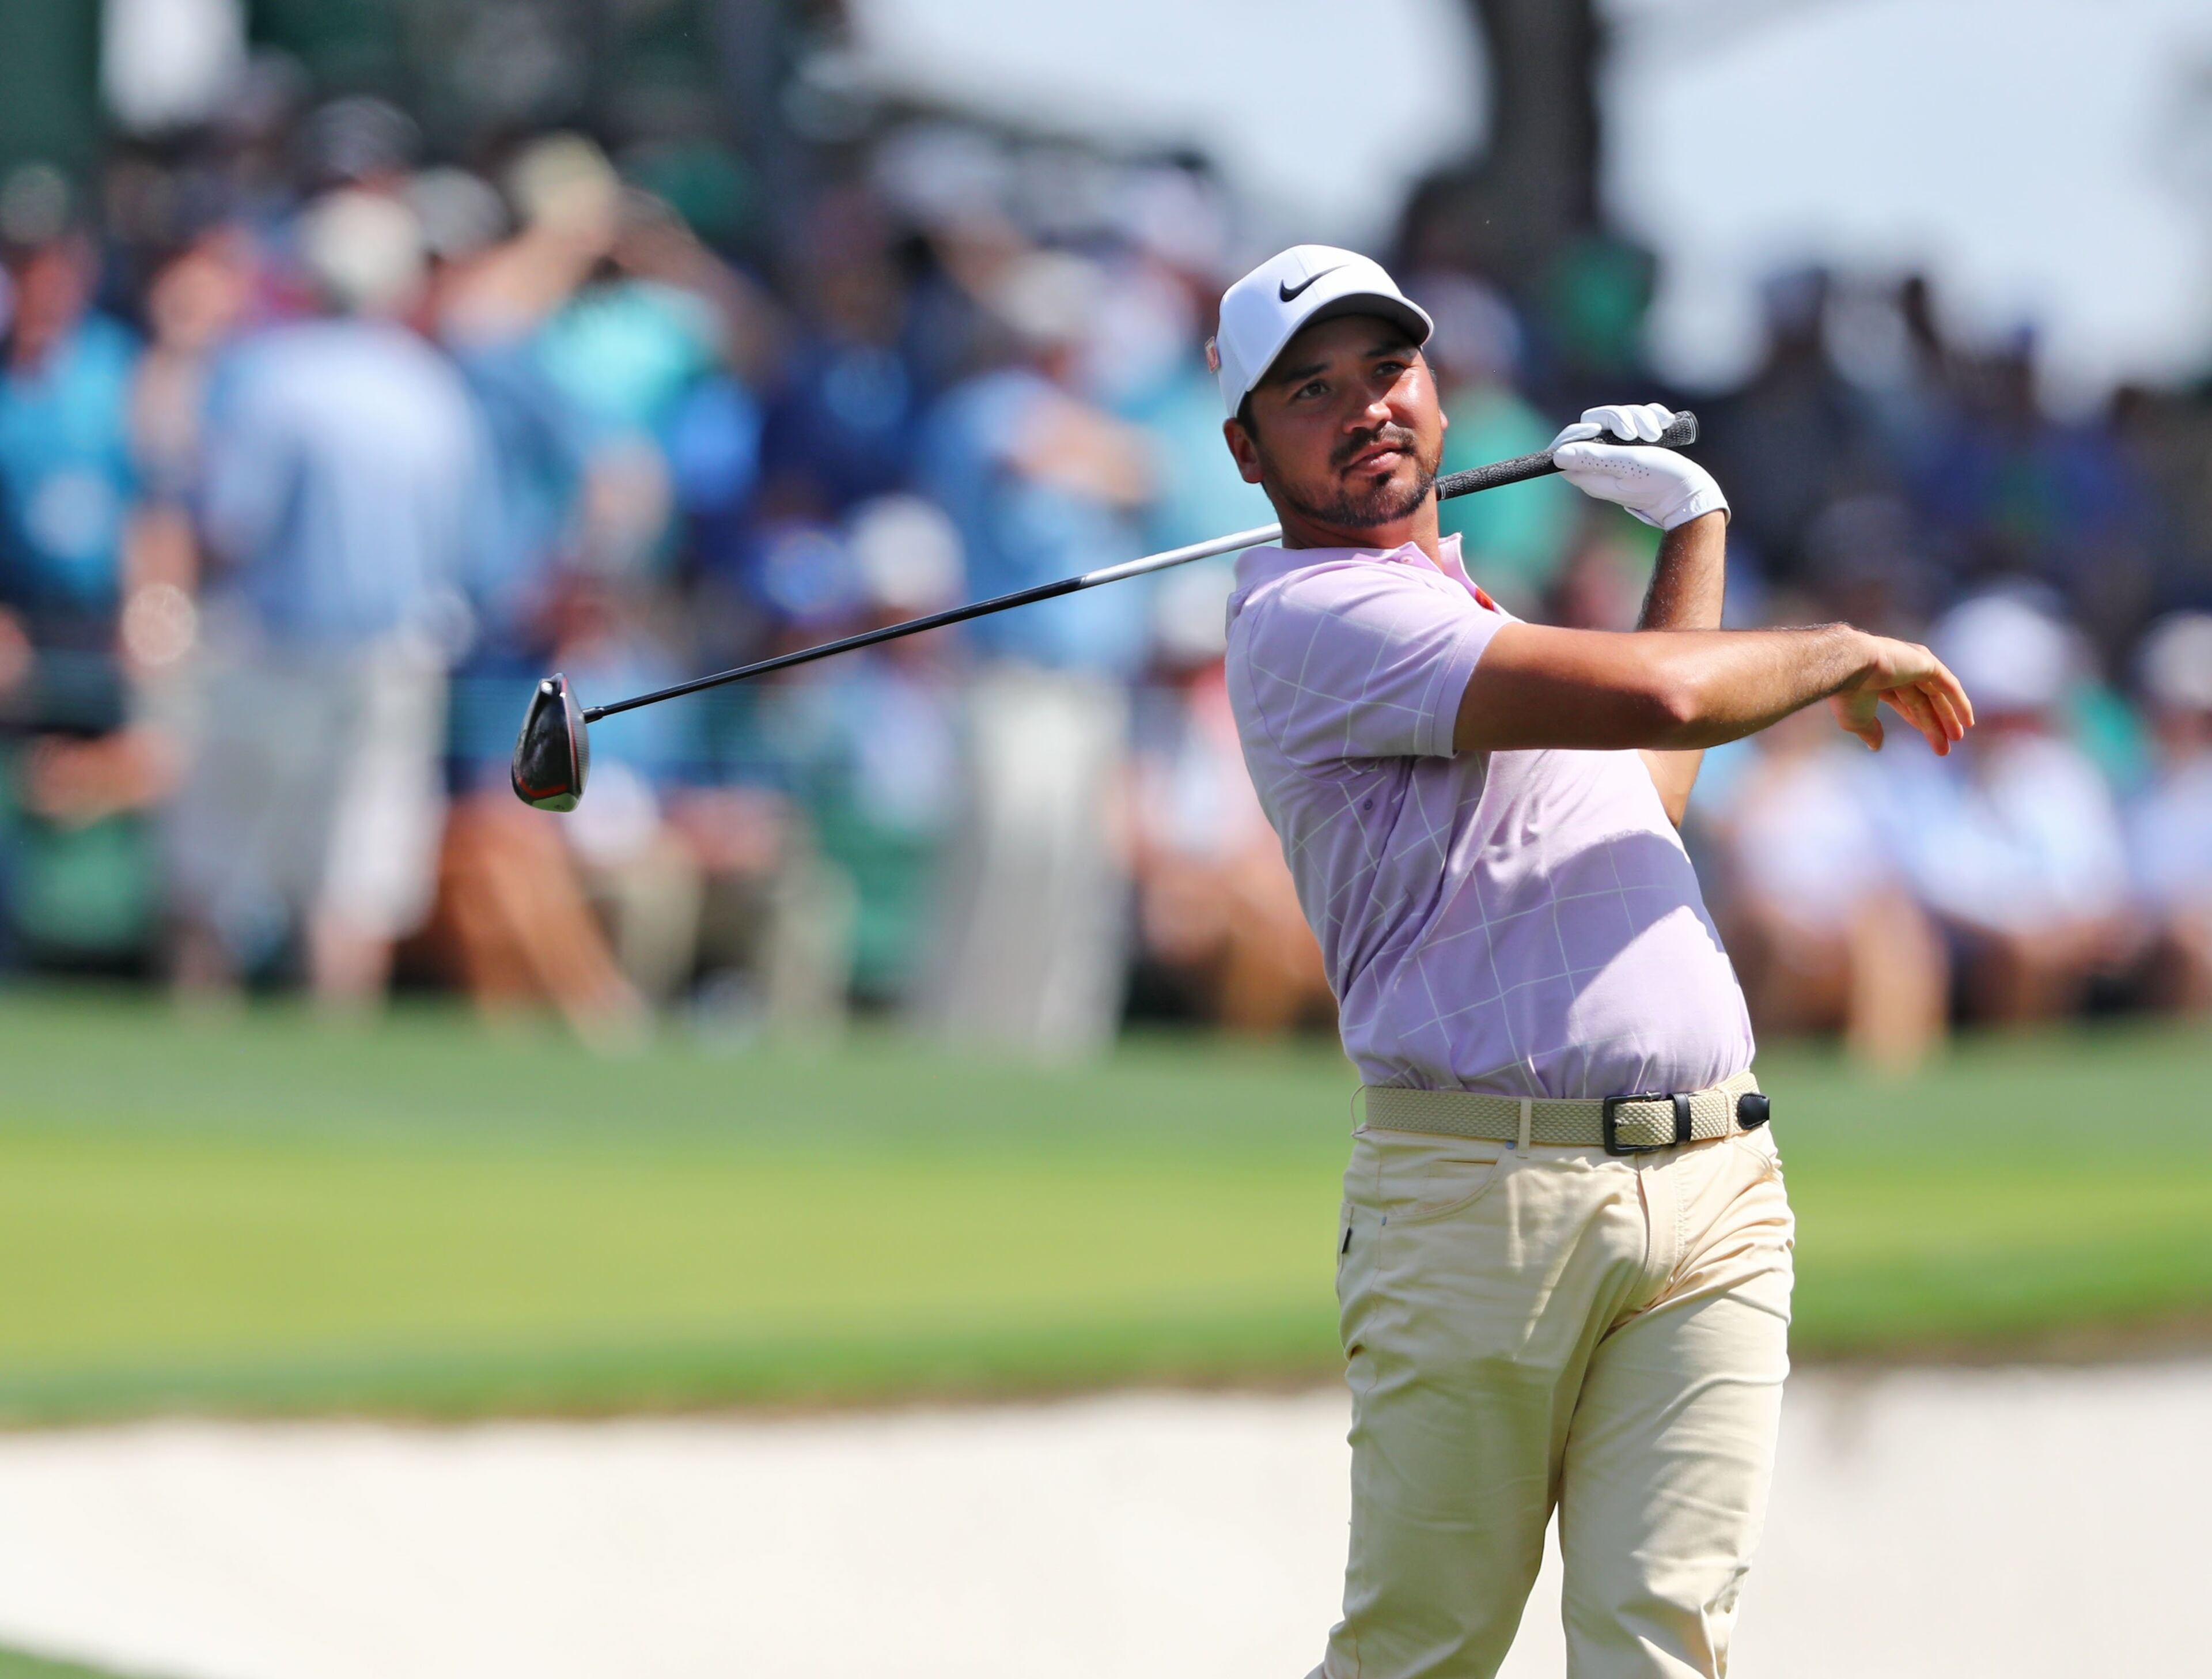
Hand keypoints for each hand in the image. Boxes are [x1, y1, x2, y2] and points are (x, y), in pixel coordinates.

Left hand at [1547, 402, 1727, 531]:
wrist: (1691, 493)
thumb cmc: (1660, 482)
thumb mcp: (1627, 466)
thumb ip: (1593, 458)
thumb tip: (1557, 455)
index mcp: (1590, 474)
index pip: (1566, 446)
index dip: (1578, 431)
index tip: (1599, 429)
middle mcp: (1601, 464)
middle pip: (1593, 424)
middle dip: (1617, 419)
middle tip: (1635, 434)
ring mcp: (1620, 454)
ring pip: (1617, 418)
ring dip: (1639, 417)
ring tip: (1655, 434)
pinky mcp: (1639, 446)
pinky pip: (1638, 419)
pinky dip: (1651, 417)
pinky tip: (1663, 425)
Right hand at [1829, 634, 1975, 754]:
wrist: (1849, 668)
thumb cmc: (1847, 695)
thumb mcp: (1857, 720)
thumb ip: (1870, 731)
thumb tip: (1876, 746)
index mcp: (1880, 681)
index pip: (1905, 703)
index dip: (1917, 721)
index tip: (1930, 740)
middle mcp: (1898, 670)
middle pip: (1923, 701)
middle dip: (1934, 724)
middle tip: (1946, 747)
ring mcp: (1913, 664)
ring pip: (1936, 694)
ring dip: (1948, 716)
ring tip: (1957, 739)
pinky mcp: (1926, 662)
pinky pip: (1948, 685)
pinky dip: (1959, 701)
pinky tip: (1967, 720)